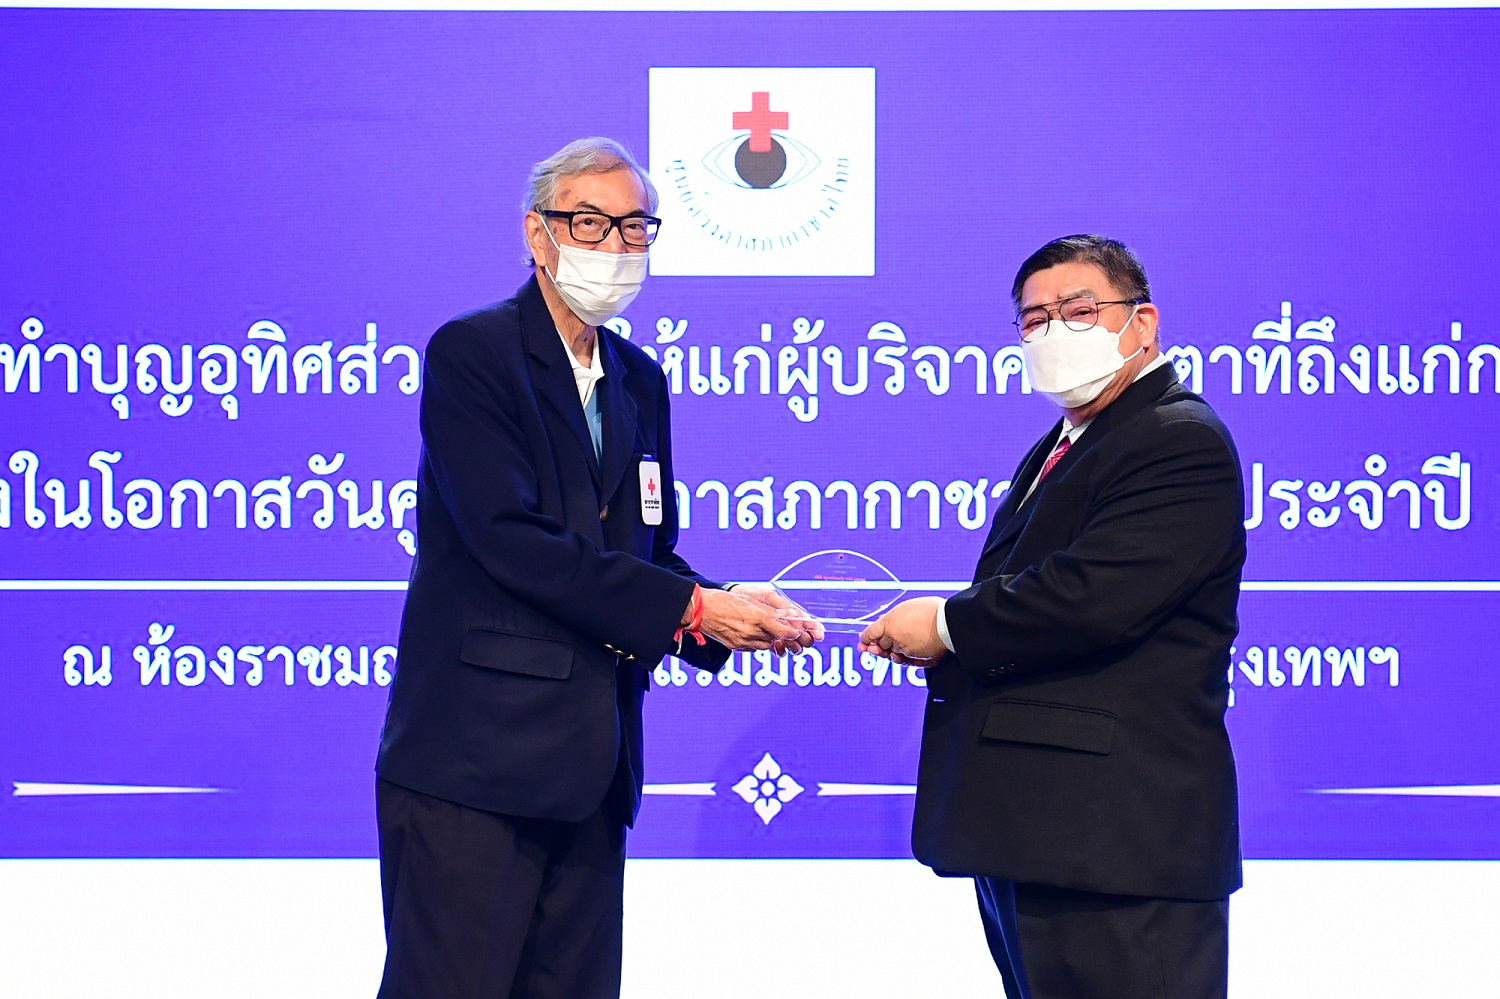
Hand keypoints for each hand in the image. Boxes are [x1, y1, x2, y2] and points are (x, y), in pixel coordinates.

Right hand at [696, 587, 816, 652]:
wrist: (699, 610)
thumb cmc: (723, 600)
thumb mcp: (749, 600)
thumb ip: (769, 610)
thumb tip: (787, 613)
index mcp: (757, 618)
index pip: (783, 631)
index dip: (792, 632)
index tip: (797, 631)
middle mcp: (751, 632)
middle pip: (775, 639)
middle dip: (780, 635)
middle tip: (782, 629)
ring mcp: (743, 642)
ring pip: (765, 645)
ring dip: (768, 639)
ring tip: (763, 629)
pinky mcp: (735, 647)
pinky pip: (752, 648)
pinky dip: (756, 642)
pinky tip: (751, 633)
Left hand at [858, 597, 946, 665]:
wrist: (949, 622)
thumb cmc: (932, 611)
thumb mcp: (907, 607)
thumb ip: (894, 617)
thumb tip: (885, 621)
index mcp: (889, 622)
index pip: (870, 633)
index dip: (866, 638)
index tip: (863, 642)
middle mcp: (894, 637)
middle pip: (881, 644)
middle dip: (880, 645)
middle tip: (876, 646)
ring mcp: (904, 648)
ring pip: (893, 652)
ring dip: (892, 651)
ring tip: (895, 646)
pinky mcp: (915, 657)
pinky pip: (905, 660)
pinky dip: (903, 657)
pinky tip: (903, 653)